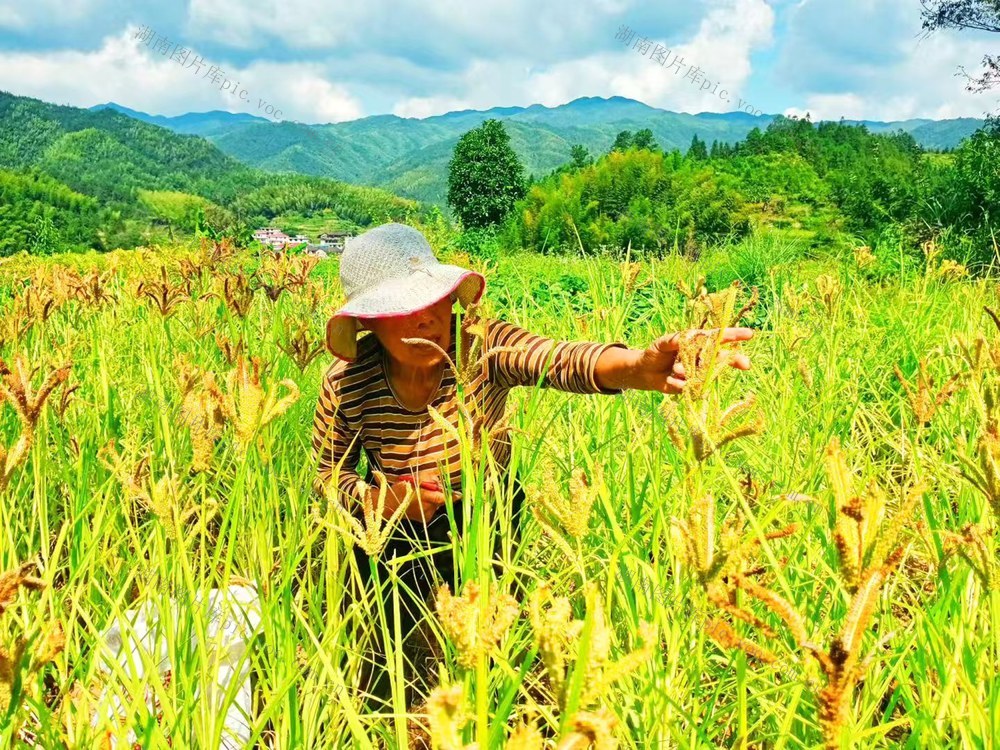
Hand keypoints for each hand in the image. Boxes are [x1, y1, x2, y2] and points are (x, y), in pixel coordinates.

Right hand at [385, 470, 448, 521]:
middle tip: (428, 488)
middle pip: (441, 499)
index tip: (460, 495)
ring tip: (421, 495)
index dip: (452, 496)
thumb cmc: (400, 491)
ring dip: (433, 499)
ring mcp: (427, 515)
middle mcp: (428, 508)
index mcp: (425, 497)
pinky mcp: (424, 519)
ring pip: (436, 504)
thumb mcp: (414, 480)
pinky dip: (429, 505)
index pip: (443, 497)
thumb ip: (429, 480)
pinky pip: (432, 509)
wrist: (389, 506)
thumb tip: (439, 483)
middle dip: (438, 492)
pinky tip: (420, 502)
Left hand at [629, 327, 753, 393]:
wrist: (645, 372)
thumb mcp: (663, 343)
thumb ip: (676, 340)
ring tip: (673, 369)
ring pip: (705, 373)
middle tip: (746, 364)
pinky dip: (679, 382)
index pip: (717, 337)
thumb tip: (691, 337)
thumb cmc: (656, 352)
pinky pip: (691, 385)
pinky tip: (670, 379)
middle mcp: (702, 357)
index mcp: (698, 342)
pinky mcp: (692, 386)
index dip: (734, 335)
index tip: (749, 334)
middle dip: (734, 360)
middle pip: (722, 358)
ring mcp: (699, 373)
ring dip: (688, 371)